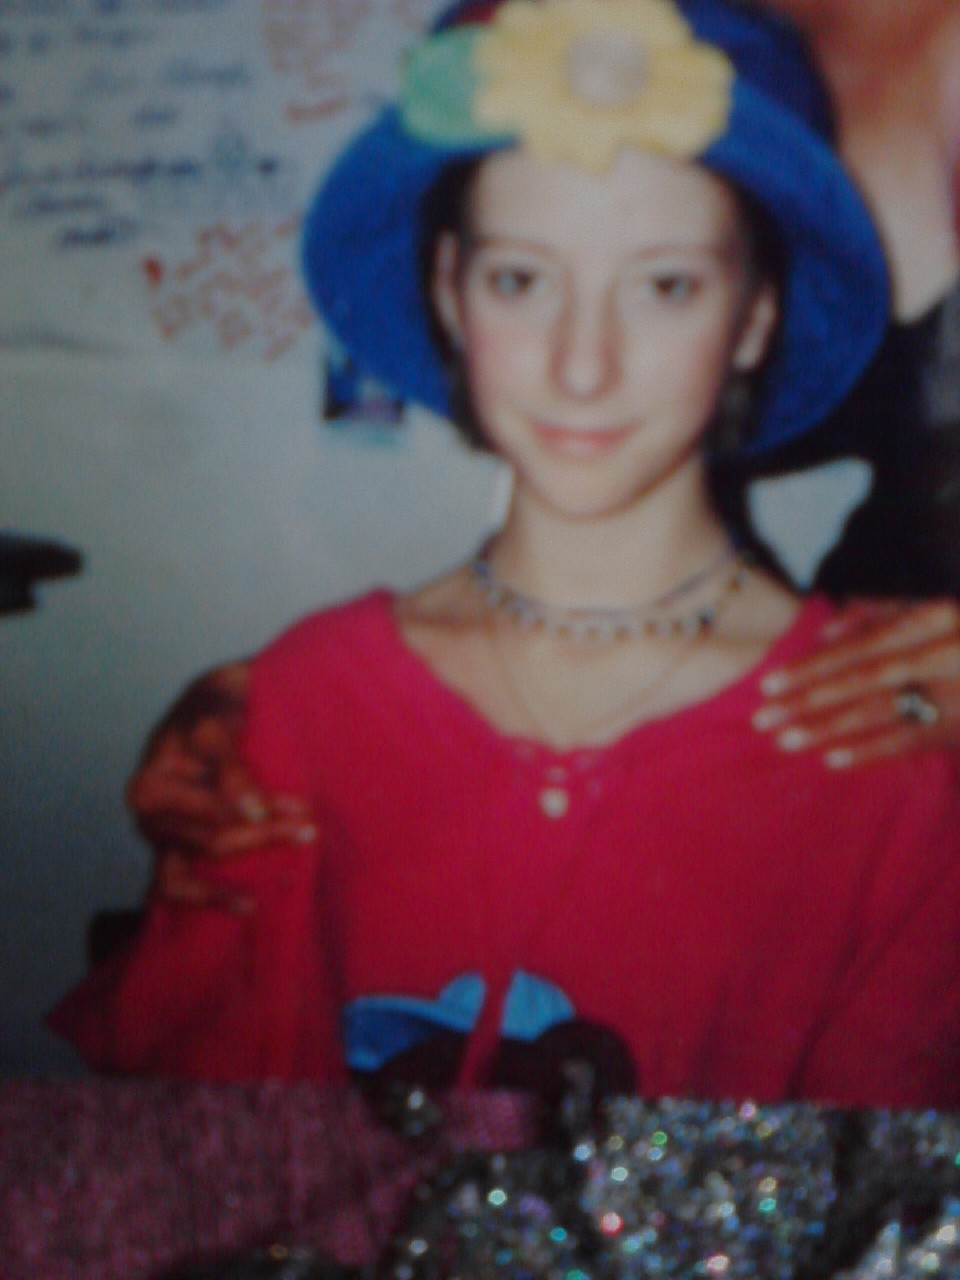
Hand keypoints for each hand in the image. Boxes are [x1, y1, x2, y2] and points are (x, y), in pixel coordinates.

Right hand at [128, 662, 316, 911]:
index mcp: (151, 780)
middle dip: (262, 836)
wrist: (218, 700)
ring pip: (192, 874)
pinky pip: (179, 889)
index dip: (249, 809)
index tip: (298, 808)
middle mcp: (151, 816)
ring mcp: (163, 839)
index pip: (202, 808)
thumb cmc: (217, 704)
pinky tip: (250, 905)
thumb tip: (250, 812)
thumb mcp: (219, 718)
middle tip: (308, 827)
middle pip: (208, 841)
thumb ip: (229, 763)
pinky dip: (212, 898)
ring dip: (244, 867)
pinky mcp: (177, 855)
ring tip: (288, 861)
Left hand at [752, 599, 959, 767]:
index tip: (770, 683)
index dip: (813, 666)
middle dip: (809, 701)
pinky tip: (832, 759)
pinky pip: (911, 742)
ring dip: (829, 729)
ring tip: (785, 740)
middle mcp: (942, 657)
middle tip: (763, 718)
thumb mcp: (939, 607)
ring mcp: (955, 697)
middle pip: (862, 682)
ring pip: (882, 715)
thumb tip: (826, 630)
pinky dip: (871, 752)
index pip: (860, 647)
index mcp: (933, 620)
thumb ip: (881, 611)